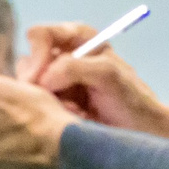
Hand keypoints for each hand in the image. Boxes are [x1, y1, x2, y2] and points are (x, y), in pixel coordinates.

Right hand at [22, 21, 168, 138]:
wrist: (140, 134)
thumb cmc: (130, 100)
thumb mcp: (107, 74)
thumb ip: (74, 66)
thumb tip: (42, 78)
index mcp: (78, 38)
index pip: (41, 35)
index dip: (37, 54)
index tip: (40, 80)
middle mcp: (64, 56)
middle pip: (29, 60)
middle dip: (37, 81)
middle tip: (54, 98)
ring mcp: (56, 82)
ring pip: (27, 85)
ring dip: (44, 99)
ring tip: (71, 110)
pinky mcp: (53, 105)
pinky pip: (34, 105)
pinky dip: (47, 113)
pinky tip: (68, 118)